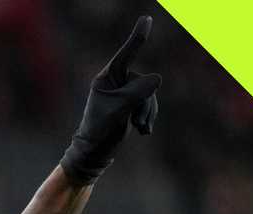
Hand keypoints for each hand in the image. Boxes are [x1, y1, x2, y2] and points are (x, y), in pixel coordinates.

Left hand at [60, 16, 161, 184]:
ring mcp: (123, 94)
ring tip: (137, 128)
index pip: (125, 56)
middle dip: (145, 103)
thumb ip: (138, 93)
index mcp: (106, 79)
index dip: (137, 38)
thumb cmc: (100, 132)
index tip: (147, 19)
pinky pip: (150, 105)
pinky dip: (149, 118)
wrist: (94, 154)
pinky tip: (143, 131)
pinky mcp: (130, 106)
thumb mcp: (120, 111)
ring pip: (150, 95)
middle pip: (145, 82)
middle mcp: (115, 83)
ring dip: (148, 113)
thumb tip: (157, 78)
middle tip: (134, 121)